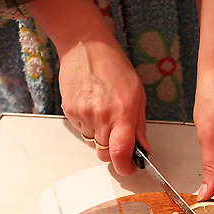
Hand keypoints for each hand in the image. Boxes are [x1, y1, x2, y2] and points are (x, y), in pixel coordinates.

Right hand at [58, 25, 148, 175]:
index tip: (130, 167)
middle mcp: (101, 117)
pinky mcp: (70, 112)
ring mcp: (83, 115)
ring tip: (104, 113)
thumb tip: (143, 149)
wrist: (86, 46)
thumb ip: (140, 126)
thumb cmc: (114, 66)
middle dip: (113, 151)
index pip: (120, 154)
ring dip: (100, 138)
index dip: (126, 167)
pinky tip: (92, 106)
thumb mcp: (137, 94)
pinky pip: (81, 131)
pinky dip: (89, 126)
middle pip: (105, 155)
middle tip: (118, 134)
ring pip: (93, 145)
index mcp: (122, 113)